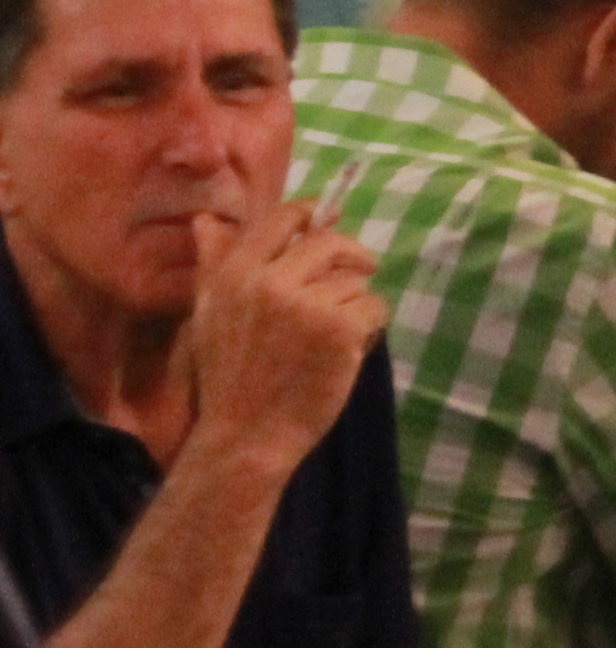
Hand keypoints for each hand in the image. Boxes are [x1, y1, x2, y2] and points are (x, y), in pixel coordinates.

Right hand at [180, 198, 383, 479]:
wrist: (246, 435)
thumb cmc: (229, 377)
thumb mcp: (209, 314)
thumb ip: (215, 263)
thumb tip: (207, 218)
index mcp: (234, 274)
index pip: (282, 218)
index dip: (310, 213)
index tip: (325, 218)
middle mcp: (270, 282)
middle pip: (330, 242)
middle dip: (351, 255)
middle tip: (362, 269)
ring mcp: (307, 304)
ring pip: (356, 280)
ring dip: (354, 303)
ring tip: (331, 338)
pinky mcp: (340, 329)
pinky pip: (375, 307)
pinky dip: (370, 328)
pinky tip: (347, 351)